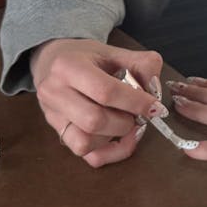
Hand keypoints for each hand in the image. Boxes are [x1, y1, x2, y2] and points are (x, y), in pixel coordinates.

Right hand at [30, 37, 165, 167]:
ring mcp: (53, 117)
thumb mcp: (113, 51)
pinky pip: (87, 155)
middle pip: (94, 121)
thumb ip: (140, 64)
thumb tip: (154, 90)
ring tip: (124, 121)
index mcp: (67, 66)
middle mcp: (54, 93)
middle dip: (125, 122)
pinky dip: (110, 151)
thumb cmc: (86, 58)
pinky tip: (119, 137)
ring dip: (115, 136)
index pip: (105, 91)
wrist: (52, 63)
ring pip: (86, 142)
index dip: (135, 102)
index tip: (155, 106)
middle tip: (137, 114)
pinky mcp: (59, 134)